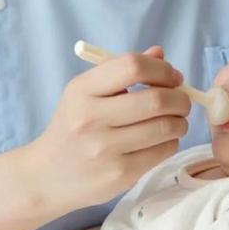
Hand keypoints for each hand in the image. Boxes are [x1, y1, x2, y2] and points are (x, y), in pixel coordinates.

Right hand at [24, 46, 190, 212]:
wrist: (47, 175)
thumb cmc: (74, 126)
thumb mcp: (86, 92)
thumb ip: (122, 70)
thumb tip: (160, 54)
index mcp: (82, 90)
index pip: (132, 66)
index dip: (162, 69)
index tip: (172, 77)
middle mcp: (90, 118)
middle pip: (155, 99)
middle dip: (179, 98)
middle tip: (181, 100)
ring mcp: (105, 149)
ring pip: (165, 127)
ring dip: (179, 121)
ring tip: (175, 120)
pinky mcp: (120, 174)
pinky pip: (163, 151)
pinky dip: (171, 141)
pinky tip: (162, 140)